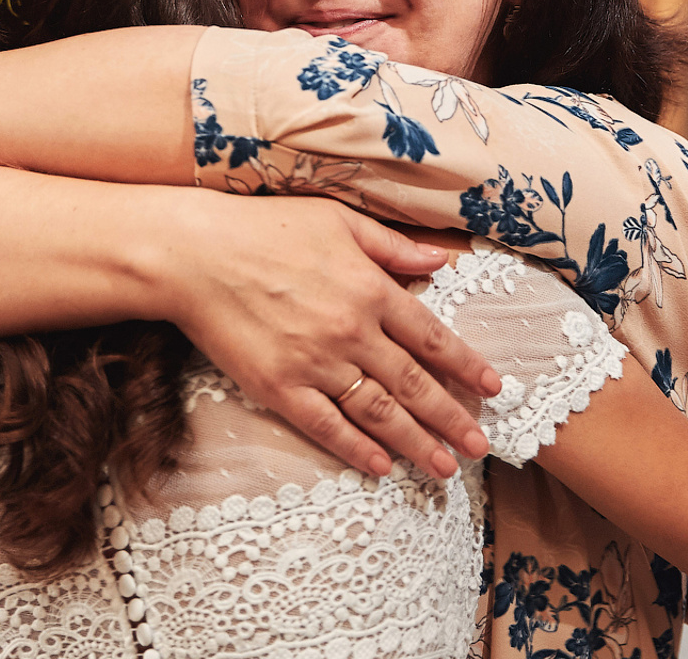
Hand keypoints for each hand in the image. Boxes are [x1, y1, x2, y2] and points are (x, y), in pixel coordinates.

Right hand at [158, 195, 502, 480]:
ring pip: (379, 413)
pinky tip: (382, 466)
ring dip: (417, 443)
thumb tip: (442, 261)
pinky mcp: (279, 387)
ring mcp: (316, 363)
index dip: (466, 366)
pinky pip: (327, 426)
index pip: (432, 336)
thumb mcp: (338, 220)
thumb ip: (393, 247)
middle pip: (414, 384)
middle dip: (452, 418)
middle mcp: (352, 332)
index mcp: (370, 289)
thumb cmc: (264, 229)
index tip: (492, 389)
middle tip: (480, 446)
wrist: (195, 255)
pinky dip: (357, 449)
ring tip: (444, 468)